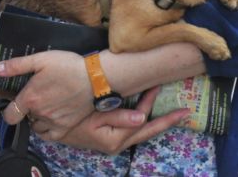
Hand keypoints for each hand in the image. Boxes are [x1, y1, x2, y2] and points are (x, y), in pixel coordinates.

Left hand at [0, 50, 94, 138]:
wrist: (96, 78)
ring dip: (36, 119)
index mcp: (30, 98)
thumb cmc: (68, 66)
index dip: (8, 108)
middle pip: (24, 118)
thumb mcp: (40, 59)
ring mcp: (53, 123)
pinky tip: (50, 118)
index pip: (9, 114)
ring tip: (43, 105)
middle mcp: (40, 114)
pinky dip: (46, 129)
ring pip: (36, 127)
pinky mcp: (66, 127)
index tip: (14, 100)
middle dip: (26, 109)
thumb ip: (16, 66)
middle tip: (34, 97)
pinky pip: (49, 136)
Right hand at [44, 87, 191, 154]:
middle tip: (185, 112)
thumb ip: (118, 117)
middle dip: (167, 121)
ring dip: (157, 121)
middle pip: (148, 131)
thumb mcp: (94, 117)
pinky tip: (149, 113)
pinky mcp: (112, 137)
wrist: (52, 129)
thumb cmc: (71, 121)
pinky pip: (133, 129)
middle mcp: (119, 143)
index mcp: (116, 139)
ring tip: (174, 113)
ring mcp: (116, 142)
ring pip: (142, 131)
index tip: (165, 93)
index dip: (154, 106)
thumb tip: (142, 117)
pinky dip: (144, 120)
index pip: (142, 120)